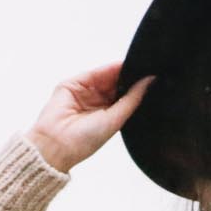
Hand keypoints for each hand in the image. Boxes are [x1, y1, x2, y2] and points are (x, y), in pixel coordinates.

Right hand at [28, 62, 152, 171]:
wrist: (56, 143)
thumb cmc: (83, 141)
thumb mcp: (115, 120)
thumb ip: (132, 99)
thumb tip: (149, 82)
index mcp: (108, 114)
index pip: (125, 96)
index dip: (137, 86)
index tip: (154, 77)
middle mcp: (97, 102)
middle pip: (117, 84)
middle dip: (131, 76)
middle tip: (148, 69)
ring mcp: (85, 92)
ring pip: (106, 76)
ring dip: (121, 71)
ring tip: (138, 67)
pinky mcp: (73, 84)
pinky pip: (93, 73)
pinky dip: (107, 69)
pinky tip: (121, 67)